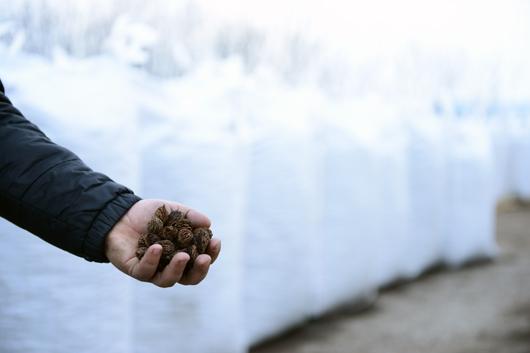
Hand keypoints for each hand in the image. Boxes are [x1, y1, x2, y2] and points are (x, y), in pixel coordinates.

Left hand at [105, 199, 220, 286]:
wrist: (121, 214)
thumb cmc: (150, 215)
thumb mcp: (173, 211)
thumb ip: (190, 216)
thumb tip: (208, 223)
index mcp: (183, 253)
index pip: (201, 260)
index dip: (212, 254)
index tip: (215, 241)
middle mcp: (170, 266)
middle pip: (189, 278)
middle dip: (199, 271)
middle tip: (204, 259)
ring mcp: (153, 270)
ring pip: (168, 280)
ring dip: (177, 270)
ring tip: (183, 256)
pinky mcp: (135, 270)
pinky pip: (145, 271)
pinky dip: (152, 260)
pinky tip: (157, 247)